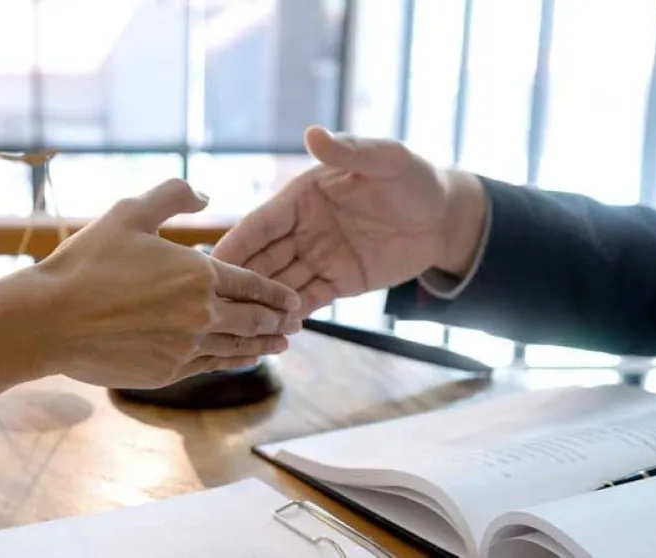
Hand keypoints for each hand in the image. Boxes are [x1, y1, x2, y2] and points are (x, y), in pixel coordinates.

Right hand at [34, 179, 302, 388]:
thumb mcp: (129, 213)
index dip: (277, 292)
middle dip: (277, 321)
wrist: (50, 320)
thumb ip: (172, 195)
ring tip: (277, 346)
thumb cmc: (87, 263)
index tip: (294, 299)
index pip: (253, 284)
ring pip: (236, 348)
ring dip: (261, 346)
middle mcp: (201, 315)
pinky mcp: (166, 373)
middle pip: (253, 320)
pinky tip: (238, 360)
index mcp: (199, 274)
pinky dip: (231, 362)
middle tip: (294, 324)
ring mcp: (185, 348)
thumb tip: (205, 194)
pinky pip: (210, 367)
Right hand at [212, 126, 486, 316]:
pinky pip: (308, 300)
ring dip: (263, 303)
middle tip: (216, 305)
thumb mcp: (384, 160)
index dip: (236, 243)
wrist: (444, 218)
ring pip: (280, 284)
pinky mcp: (337, 283)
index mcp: (301, 198)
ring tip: (246, 326)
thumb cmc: (412, 178)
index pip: (260, 224)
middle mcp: (301, 229)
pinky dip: (293, 315)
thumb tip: (313, 133)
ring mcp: (317, 258)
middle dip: (240, 281)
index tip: (210, 262)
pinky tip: (277, 331)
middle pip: (262, 258)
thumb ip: (348, 151)